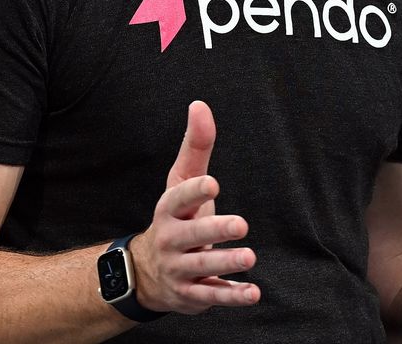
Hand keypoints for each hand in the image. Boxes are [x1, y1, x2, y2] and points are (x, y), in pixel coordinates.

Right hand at [126, 101, 260, 314]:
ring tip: (249, 257)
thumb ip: (195, 147)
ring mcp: (180, 269)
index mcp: (169, 210)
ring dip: (226, 263)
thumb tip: (200, 105)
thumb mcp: (182, 182)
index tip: (212, 183)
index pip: (178, 199)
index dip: (193, 192)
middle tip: (241, 225)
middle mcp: (171, 240)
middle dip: (215, 231)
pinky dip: (231, 297)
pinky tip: (252, 293)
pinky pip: (212, 296)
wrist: (148, 272)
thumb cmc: (177, 218)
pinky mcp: (192, 294)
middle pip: (192, 236)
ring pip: (202, 268)